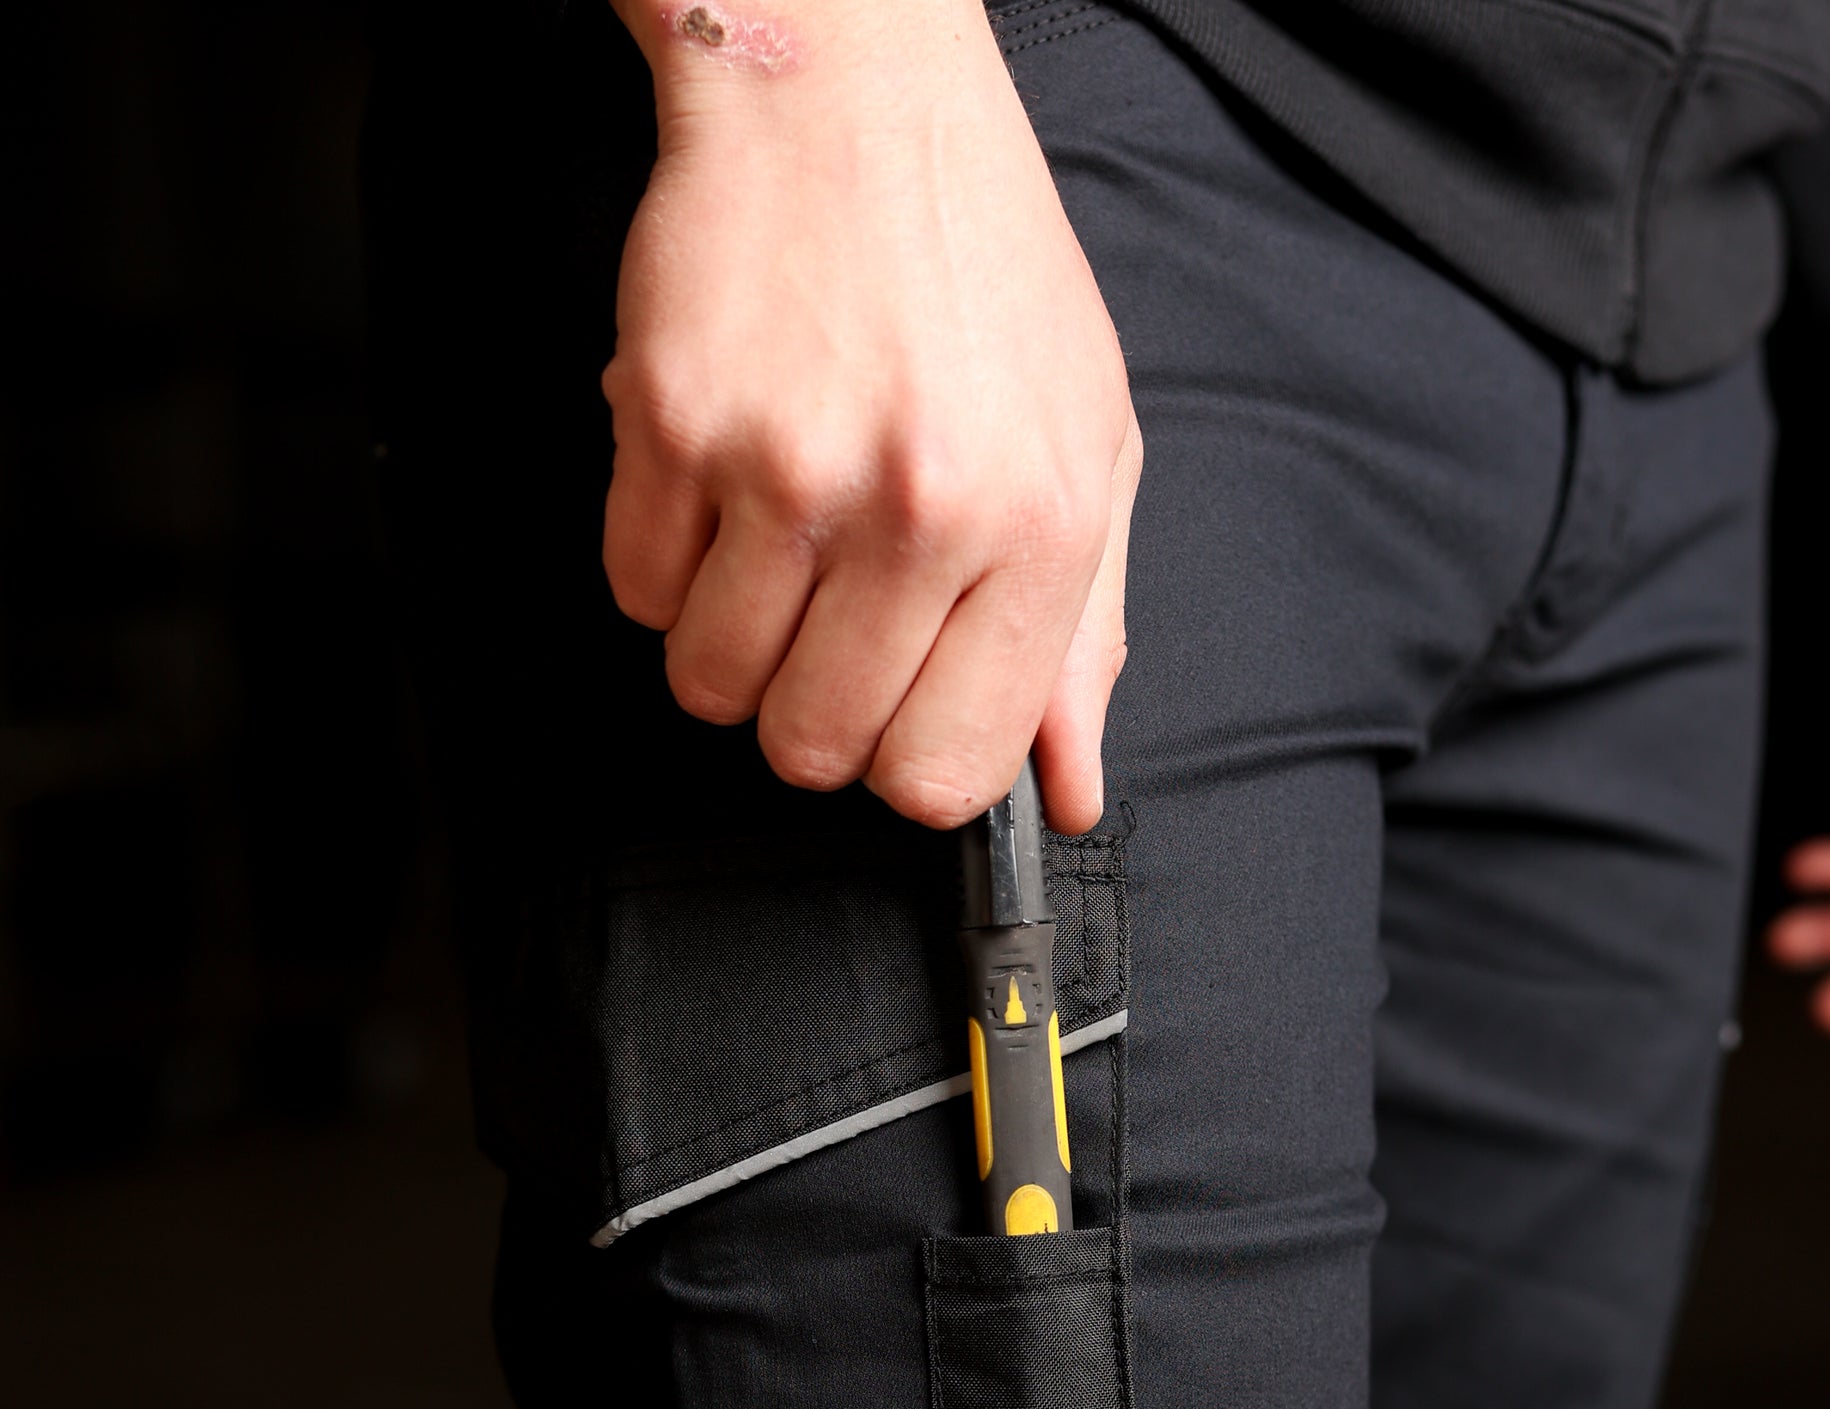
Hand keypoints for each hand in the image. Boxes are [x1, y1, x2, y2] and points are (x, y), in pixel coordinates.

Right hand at [600, 0, 1139, 832]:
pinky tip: (719, 482)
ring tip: (775, 540)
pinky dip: (663, 562)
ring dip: (728, 640)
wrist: (852, 92)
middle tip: (828, 617)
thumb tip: (1066, 790)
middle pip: (813, 749)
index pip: (944, 772)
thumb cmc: (977, 269)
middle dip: (808, 710)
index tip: (898, 715)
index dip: (907, 767)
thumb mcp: (1087, 446)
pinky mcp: (671, 423)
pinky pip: (636, 590)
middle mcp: (917, 508)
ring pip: (710, 684)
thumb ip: (1080, 638)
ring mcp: (785, 468)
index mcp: (1036, 526)